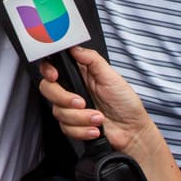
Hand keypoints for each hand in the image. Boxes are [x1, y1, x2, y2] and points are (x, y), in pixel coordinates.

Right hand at [38, 47, 158, 155]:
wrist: (132, 131)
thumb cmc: (126, 103)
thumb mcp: (112, 76)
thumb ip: (92, 59)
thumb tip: (75, 48)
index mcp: (80, 74)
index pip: (52, 67)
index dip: (48, 70)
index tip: (54, 75)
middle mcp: (72, 90)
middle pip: (48, 89)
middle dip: (64, 98)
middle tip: (82, 102)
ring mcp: (71, 108)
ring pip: (58, 112)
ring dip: (80, 118)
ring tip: (98, 117)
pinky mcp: (73, 125)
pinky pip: (66, 128)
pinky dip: (82, 130)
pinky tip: (95, 128)